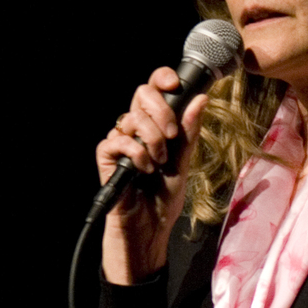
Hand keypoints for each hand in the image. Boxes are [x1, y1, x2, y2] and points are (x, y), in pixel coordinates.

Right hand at [97, 68, 208, 282]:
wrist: (150, 228)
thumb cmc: (164, 198)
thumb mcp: (184, 162)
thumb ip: (189, 132)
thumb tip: (201, 99)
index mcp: (155, 125)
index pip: (154, 90)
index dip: (162, 79)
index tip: (175, 83)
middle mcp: (135, 129)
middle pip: (141, 94)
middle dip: (162, 111)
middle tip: (172, 134)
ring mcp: (120, 141)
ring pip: (132, 118)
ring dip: (153, 140)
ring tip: (159, 163)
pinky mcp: (106, 157)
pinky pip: (119, 140)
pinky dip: (136, 154)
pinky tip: (144, 170)